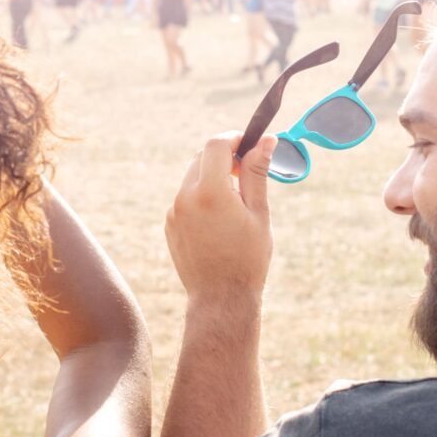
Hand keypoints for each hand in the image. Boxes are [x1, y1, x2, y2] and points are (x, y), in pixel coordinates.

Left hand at [167, 132, 273, 301]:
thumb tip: (267, 140)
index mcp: (210, 191)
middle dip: (223, 156)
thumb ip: (257, 172)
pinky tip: (219, 220)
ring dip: (211, 176)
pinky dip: (201, 196)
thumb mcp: (258, 212)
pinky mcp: (169, 223)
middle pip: (201, 157)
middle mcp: (185, 197)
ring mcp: (173, 210)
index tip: (250, 143)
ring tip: (234, 200)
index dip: (234, 138)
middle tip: (245, 170)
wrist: (221, 298)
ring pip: (191, 176)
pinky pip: (185, 197)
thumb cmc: (248, 257)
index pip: (216, 145)